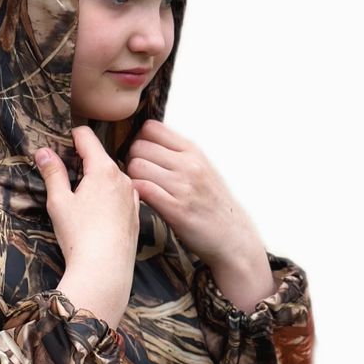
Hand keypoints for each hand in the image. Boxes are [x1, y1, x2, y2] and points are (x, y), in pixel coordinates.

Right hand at [34, 126, 139, 328]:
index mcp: (103, 168)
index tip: (60, 145)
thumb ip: (52, 172)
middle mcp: (123, 177)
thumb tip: (43, 151)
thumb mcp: (59, 201)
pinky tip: (97, 215)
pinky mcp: (136, 213)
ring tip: (80, 201)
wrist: (106, 270)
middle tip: (65, 179)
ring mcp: (132, 195)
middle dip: (82, 162)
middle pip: (100, 157)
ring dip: (96, 180)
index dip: (70, 137)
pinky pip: (121, 195)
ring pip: (112, 176)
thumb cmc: (80, 235)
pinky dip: (109, 197)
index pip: (86, 136)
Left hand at [124, 118, 267, 276]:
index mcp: (192, 151)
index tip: (142, 156)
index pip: (151, 128)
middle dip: (131, 160)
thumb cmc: (211, 202)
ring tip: (141, 189)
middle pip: (138, 146)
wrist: (233, 236)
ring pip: (136, 167)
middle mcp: (189, 164)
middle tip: (138, 176)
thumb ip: (176, 152)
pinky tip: (141, 201)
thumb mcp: (201, 167)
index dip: (139, 140)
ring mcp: (183, 187)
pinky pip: (142, 189)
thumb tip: (143, 140)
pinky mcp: (176, 210)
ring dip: (132, 178)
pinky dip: (135, 193)